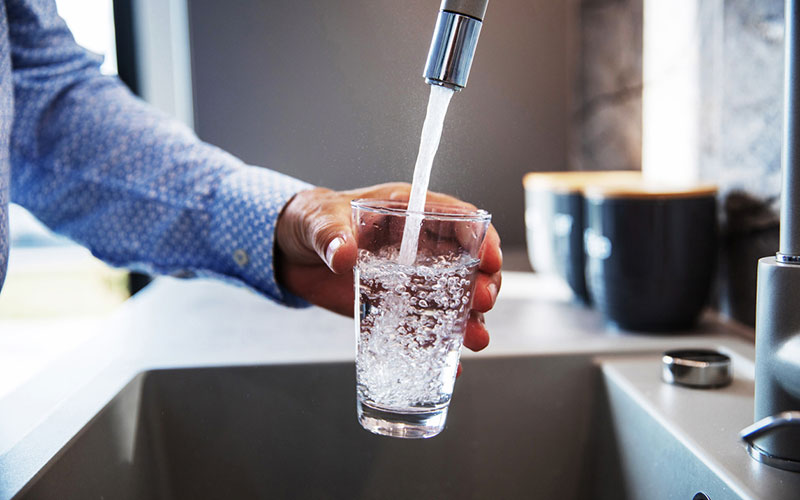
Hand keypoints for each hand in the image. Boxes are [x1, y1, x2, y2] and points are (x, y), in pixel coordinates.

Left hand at [275, 182, 501, 359]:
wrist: (289, 253)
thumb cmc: (310, 221)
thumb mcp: (318, 220)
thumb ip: (330, 235)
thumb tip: (343, 254)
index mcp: (407, 213)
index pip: (456, 219)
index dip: (479, 237)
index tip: (489, 258)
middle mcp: (418, 247)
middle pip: (466, 263)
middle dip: (481, 283)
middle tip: (483, 302)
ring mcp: (409, 279)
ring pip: (452, 298)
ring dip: (469, 319)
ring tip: (476, 339)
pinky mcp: (394, 307)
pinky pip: (422, 326)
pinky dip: (437, 345)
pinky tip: (450, 365)